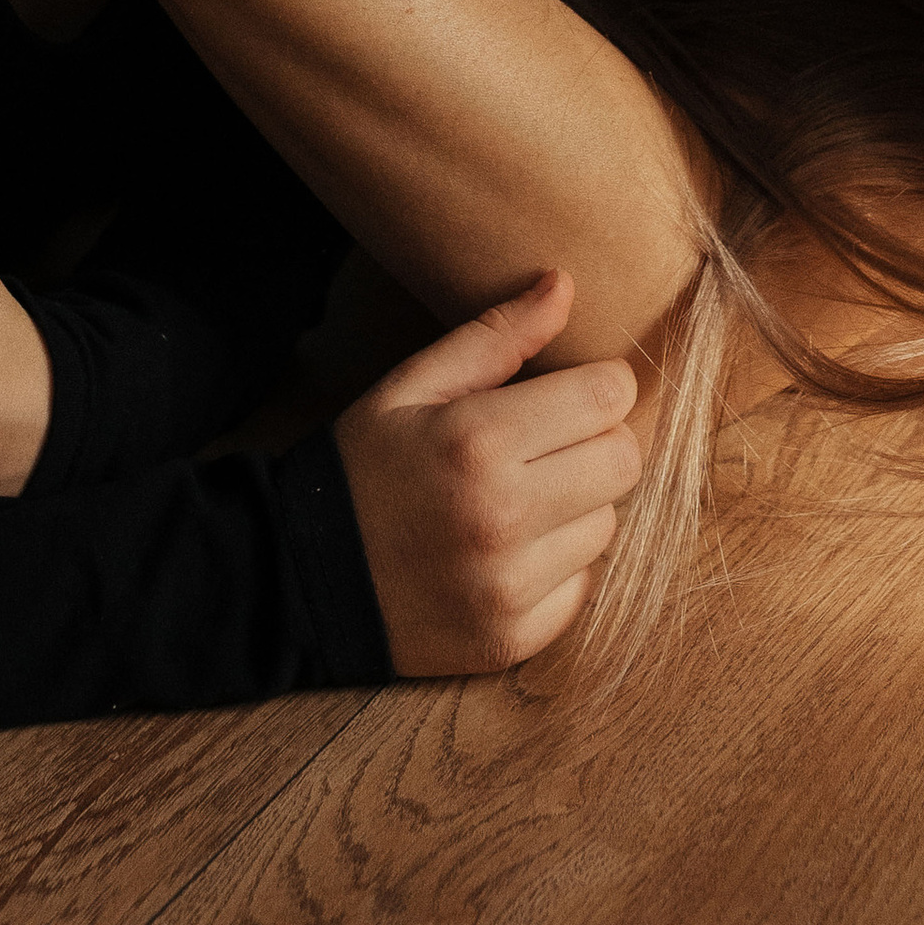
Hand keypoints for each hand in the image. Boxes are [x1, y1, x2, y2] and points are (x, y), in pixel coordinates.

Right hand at [333, 269, 643, 675]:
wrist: (298, 578)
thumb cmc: (363, 467)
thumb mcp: (412, 386)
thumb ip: (495, 336)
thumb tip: (563, 286)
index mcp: (479, 440)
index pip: (609, 396)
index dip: (597, 386)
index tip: (569, 393)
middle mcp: (503, 516)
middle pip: (624, 461)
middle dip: (596, 442)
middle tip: (547, 446)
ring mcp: (509, 586)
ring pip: (608, 524)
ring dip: (578, 507)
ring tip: (519, 500)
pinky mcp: (513, 638)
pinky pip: (582, 587)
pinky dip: (559, 567)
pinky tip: (509, 552)